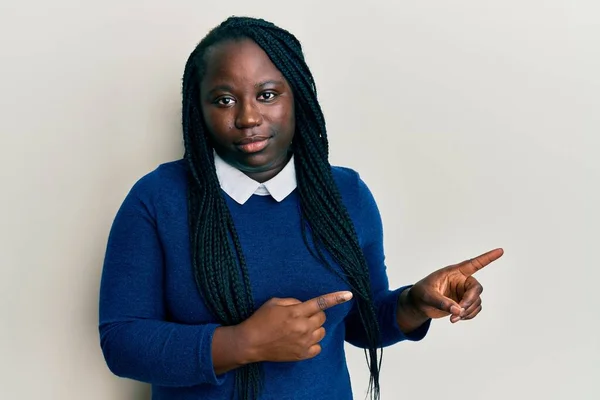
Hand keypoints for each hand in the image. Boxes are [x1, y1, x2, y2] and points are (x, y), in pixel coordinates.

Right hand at [236, 291, 352, 362]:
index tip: (348, 294)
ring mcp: (303, 342)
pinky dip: (313, 342)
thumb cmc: (260, 320)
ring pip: (321, 332)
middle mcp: (303, 327)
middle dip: (315, 314)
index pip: (320, 303)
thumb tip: (304, 304)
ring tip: (300, 328)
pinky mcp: (302, 354)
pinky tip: (301, 340)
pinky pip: (317, 347)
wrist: (250, 343)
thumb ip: (292, 301)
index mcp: (296, 312)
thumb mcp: (274, 302)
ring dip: (314, 328)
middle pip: (322, 318)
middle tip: (302, 316)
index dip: (335, 298)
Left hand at [408, 248, 503, 322]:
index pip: (474, 264)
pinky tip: (457, 318)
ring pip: (476, 301)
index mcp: (454, 272)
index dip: (487, 258)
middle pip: (476, 289)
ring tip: (454, 318)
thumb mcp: (428, 295)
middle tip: (460, 311)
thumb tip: (458, 311)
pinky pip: (474, 309)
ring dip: (468, 311)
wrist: (419, 304)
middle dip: (470, 301)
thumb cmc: (421, 293)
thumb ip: (442, 302)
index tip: (501, 250)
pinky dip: (468, 315)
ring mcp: (464, 292)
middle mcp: (462, 281)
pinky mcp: (465, 303)